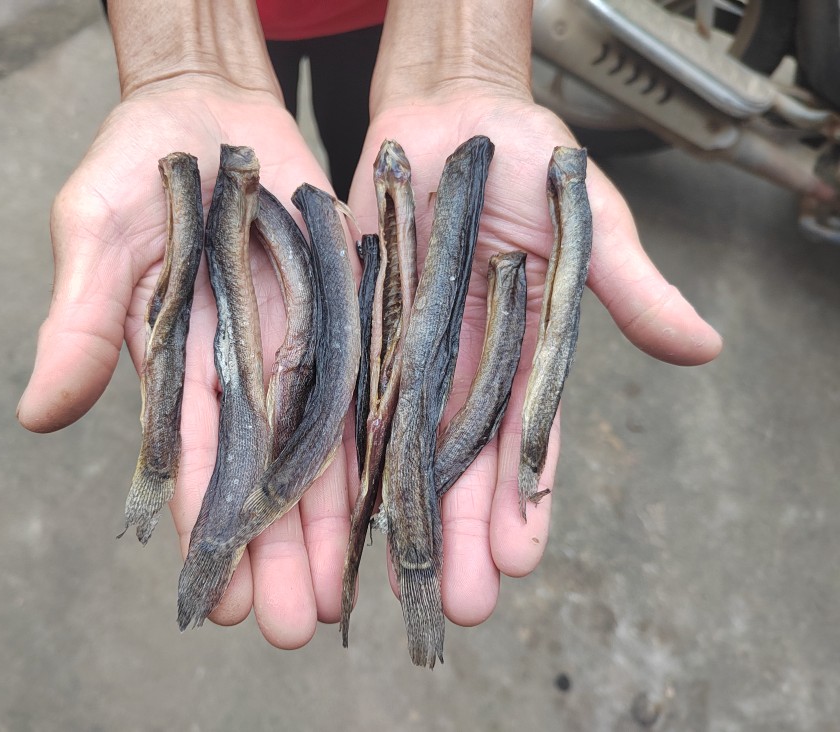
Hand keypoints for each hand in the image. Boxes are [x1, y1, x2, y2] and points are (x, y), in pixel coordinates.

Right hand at [17, 77, 354, 648]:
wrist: (209, 113)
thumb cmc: (137, 165)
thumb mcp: (95, 231)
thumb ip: (79, 319)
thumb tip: (39, 414)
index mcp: (178, 364)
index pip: (197, 461)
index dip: (211, 528)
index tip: (227, 599)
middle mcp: (244, 368)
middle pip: (269, 471)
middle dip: (284, 550)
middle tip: (301, 627)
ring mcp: (301, 343)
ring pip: (326, 444)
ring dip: (341, 519)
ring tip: (356, 594)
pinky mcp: (350, 310)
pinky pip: (375, 377)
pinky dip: (388, 435)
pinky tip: (403, 497)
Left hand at [346, 91, 721, 625]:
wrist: (447, 112)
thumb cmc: (526, 156)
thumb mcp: (586, 219)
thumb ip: (629, 285)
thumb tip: (703, 347)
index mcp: (525, 353)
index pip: (527, 441)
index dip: (523, 501)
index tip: (517, 560)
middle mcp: (464, 366)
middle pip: (459, 462)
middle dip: (458, 533)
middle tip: (455, 604)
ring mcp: (406, 352)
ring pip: (396, 445)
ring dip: (392, 516)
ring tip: (388, 585)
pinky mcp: (354, 328)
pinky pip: (341, 393)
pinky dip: (336, 450)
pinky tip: (330, 510)